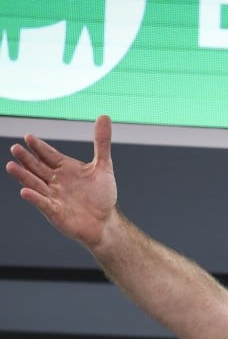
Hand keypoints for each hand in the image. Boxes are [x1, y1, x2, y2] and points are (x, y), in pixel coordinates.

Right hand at [6, 115, 118, 249]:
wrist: (105, 222)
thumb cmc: (102, 195)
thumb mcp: (103, 166)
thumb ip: (101, 143)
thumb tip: (104, 116)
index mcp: (65, 168)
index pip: (49, 154)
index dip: (39, 147)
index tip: (29, 137)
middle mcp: (55, 181)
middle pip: (37, 167)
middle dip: (27, 158)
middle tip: (16, 148)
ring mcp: (53, 196)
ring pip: (34, 183)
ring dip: (23, 175)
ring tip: (10, 166)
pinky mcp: (54, 212)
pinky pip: (42, 203)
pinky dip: (34, 198)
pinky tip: (25, 191)